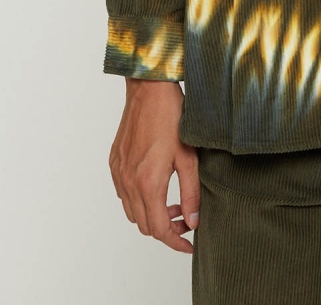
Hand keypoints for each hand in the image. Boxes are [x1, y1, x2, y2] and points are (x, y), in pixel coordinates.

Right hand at [109, 79, 200, 253]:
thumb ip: (192, 193)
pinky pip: (124, 193)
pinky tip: (157, 185)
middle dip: (167, 229)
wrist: (149, 89)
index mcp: (148, 184)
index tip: (190, 244)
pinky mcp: (115, 162)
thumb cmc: (172, 118)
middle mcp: (128, 182)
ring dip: (152, 215)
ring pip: (132, 212)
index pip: (159, 229)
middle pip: (144, 225)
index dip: (176, 242)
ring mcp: (119, 172)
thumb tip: (194, 220)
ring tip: (174, 202)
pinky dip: (140, 199)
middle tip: (187, 219)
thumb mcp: (189, 157)